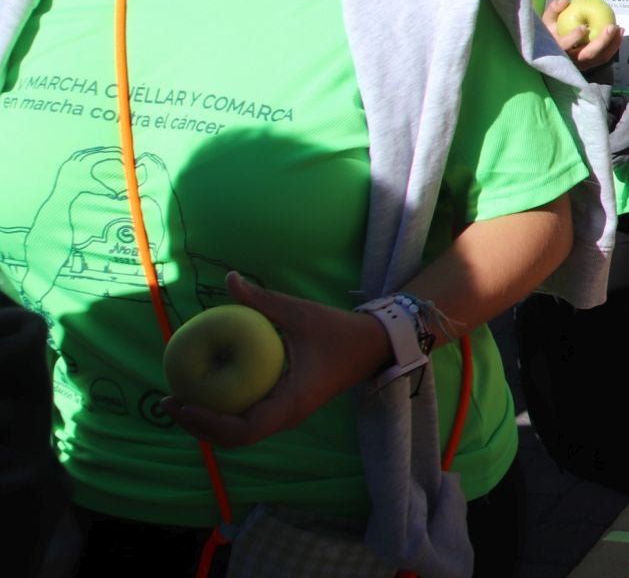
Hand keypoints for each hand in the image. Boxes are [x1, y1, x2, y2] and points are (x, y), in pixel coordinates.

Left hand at [165, 272, 389, 447]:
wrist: (372, 346)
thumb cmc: (338, 330)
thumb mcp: (300, 312)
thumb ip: (263, 299)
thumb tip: (230, 278)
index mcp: (292, 401)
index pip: (244, 429)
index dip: (209, 422)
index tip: (184, 404)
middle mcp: (288, 416)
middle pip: (234, 439)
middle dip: (197, 427)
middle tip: (168, 402)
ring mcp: (287, 415)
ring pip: (240, 434)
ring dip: (207, 424)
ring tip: (179, 401)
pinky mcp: (287, 409)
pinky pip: (249, 421)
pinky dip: (223, 414)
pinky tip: (208, 392)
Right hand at [541, 0, 622, 70]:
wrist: (552, 52)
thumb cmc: (549, 33)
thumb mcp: (546, 20)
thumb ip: (554, 9)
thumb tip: (565, 0)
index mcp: (556, 49)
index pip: (564, 46)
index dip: (573, 38)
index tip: (583, 27)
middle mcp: (569, 60)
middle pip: (587, 55)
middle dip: (601, 42)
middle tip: (611, 27)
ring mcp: (581, 65)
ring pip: (599, 58)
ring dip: (612, 44)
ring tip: (619, 29)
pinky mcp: (590, 65)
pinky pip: (604, 57)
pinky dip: (613, 47)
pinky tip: (619, 34)